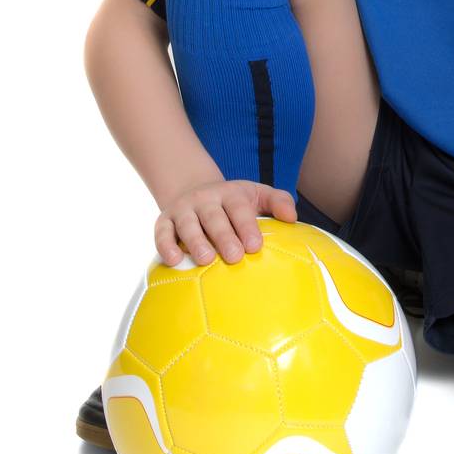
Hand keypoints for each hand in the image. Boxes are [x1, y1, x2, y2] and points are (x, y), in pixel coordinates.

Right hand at [154, 178, 297, 267]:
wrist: (195, 193)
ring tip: (205, 260)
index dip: (246, 225)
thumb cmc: (234, 204)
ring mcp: (183, 210)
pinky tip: (173, 260)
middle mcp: (205, 199)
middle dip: (224, 236)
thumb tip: (292, 218)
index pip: (239, 207)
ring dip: (195, 241)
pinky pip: (162, 233)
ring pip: (188, 224)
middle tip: (235, 256)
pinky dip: (165, 246)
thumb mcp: (258, 195)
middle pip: (214, 216)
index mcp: (230, 193)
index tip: (256, 246)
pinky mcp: (164, 222)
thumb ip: (278, 202)